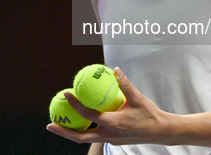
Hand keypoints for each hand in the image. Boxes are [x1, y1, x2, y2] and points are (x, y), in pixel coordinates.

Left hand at [46, 67, 172, 145]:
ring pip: (86, 138)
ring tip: (59, 124)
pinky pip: (95, 136)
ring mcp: (110, 140)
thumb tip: (114, 69)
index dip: (75, 104)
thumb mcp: (137, 98)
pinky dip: (85, 130)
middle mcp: (108, 135)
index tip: (65, 93)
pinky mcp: (113, 140)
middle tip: (50, 124)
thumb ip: (125, 83)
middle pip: (80, 137)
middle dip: (63, 131)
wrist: (161, 132)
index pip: (88, 114)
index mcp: (112, 123)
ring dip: (72, 132)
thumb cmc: (149, 114)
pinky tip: (81, 121)